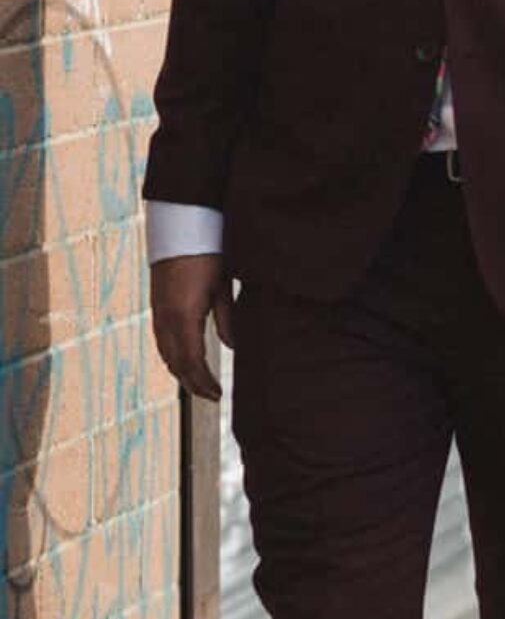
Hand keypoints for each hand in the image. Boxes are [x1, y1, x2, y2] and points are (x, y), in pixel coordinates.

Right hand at [150, 253, 234, 401]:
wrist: (181, 222)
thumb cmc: (208, 251)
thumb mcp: (224, 285)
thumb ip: (227, 319)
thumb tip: (232, 347)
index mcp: (183, 316)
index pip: (191, 362)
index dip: (203, 383)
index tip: (218, 396)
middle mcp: (166, 318)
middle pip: (175, 363)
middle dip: (192, 383)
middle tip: (212, 396)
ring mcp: (158, 311)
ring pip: (165, 353)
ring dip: (180, 372)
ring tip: (199, 384)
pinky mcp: (157, 304)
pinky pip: (161, 339)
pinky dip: (172, 356)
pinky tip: (183, 360)